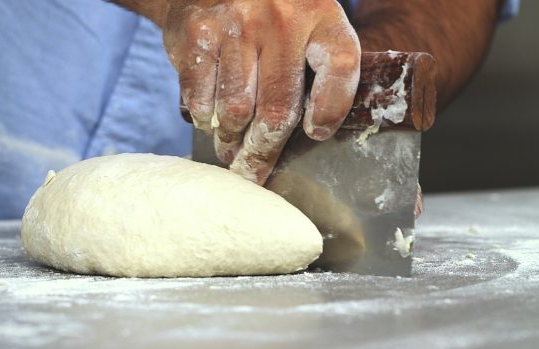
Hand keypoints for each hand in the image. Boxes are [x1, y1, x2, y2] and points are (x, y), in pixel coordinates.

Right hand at [163, 0, 360, 183]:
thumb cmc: (270, 19)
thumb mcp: (306, 27)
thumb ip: (318, 70)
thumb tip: (312, 136)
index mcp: (320, 15)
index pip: (340, 66)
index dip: (330, 110)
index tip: (316, 134)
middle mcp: (280, 17)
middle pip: (278, 108)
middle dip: (264, 151)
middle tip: (255, 170)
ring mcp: (236, 24)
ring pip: (235, 111)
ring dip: (230, 140)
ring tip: (230, 148)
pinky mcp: (198, 35)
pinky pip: (201, 100)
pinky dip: (205, 119)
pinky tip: (210, 118)